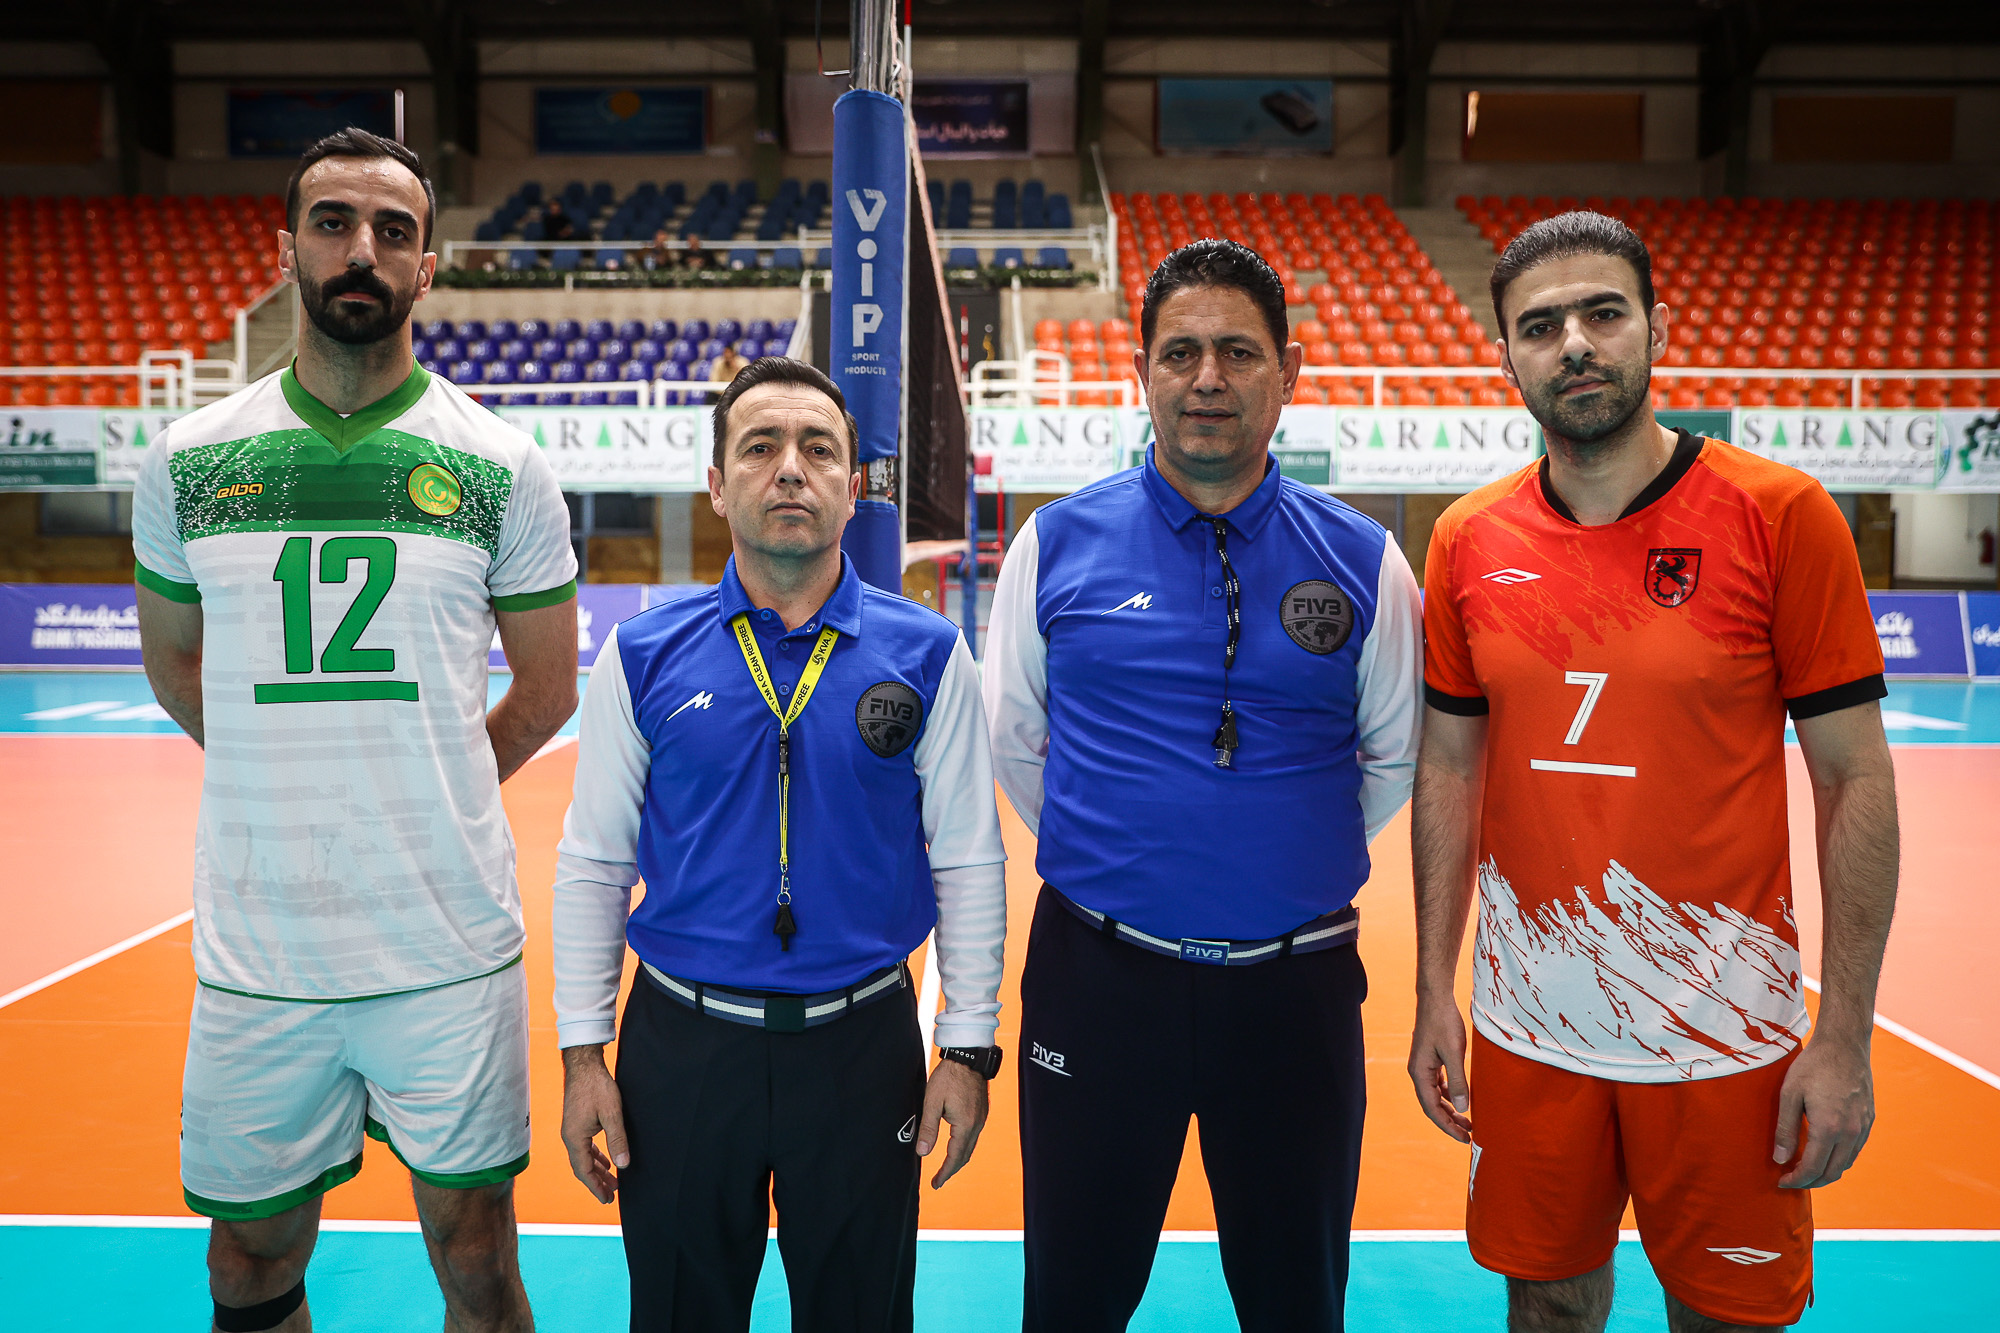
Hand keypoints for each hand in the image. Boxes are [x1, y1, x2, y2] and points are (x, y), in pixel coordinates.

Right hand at [560, 1044, 629, 1203]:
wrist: (584, 1064)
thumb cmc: (597, 1086)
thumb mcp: (612, 1113)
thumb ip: (617, 1139)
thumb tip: (623, 1164)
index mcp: (575, 1137)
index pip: (584, 1170)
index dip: (596, 1187)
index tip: (607, 1199)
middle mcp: (570, 1136)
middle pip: (582, 1167)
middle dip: (597, 1182)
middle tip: (611, 1196)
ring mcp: (572, 1129)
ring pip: (584, 1157)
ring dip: (597, 1170)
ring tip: (612, 1181)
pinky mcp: (577, 1122)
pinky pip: (585, 1146)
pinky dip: (595, 1156)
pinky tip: (606, 1160)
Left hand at [916, 1058, 987, 1189]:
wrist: (968, 1056)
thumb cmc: (948, 1076)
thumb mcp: (932, 1101)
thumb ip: (928, 1128)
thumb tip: (922, 1153)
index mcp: (965, 1125)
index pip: (955, 1157)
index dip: (945, 1172)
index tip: (936, 1184)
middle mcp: (977, 1124)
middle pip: (965, 1155)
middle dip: (951, 1170)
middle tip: (938, 1181)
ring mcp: (981, 1118)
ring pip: (970, 1146)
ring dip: (958, 1159)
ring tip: (946, 1167)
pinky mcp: (981, 1112)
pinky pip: (973, 1136)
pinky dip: (964, 1147)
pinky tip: (956, 1145)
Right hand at [1408, 990, 1472, 1142]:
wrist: (1436, 998)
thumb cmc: (1443, 1023)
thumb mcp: (1454, 1054)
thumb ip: (1459, 1082)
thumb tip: (1463, 1109)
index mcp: (1420, 1073)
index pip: (1432, 1108)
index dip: (1447, 1126)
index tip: (1464, 1139)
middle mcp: (1419, 1072)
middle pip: (1433, 1105)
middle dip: (1450, 1122)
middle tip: (1469, 1135)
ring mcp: (1424, 1066)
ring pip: (1436, 1096)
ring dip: (1451, 1109)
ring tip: (1468, 1122)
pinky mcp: (1432, 1059)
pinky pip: (1439, 1084)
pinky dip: (1450, 1095)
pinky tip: (1462, 1099)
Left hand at [1775, 1036, 1874, 1187]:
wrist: (1845, 1045)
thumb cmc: (1813, 1066)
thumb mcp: (1789, 1094)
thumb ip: (1785, 1129)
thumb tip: (1781, 1159)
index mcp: (1829, 1127)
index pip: (1813, 1168)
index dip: (1796, 1179)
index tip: (1782, 1181)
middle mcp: (1851, 1132)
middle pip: (1832, 1172)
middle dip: (1811, 1181)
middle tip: (1792, 1180)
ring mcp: (1863, 1127)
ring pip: (1846, 1164)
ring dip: (1826, 1172)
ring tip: (1806, 1169)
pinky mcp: (1869, 1120)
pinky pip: (1855, 1150)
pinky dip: (1839, 1159)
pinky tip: (1824, 1153)